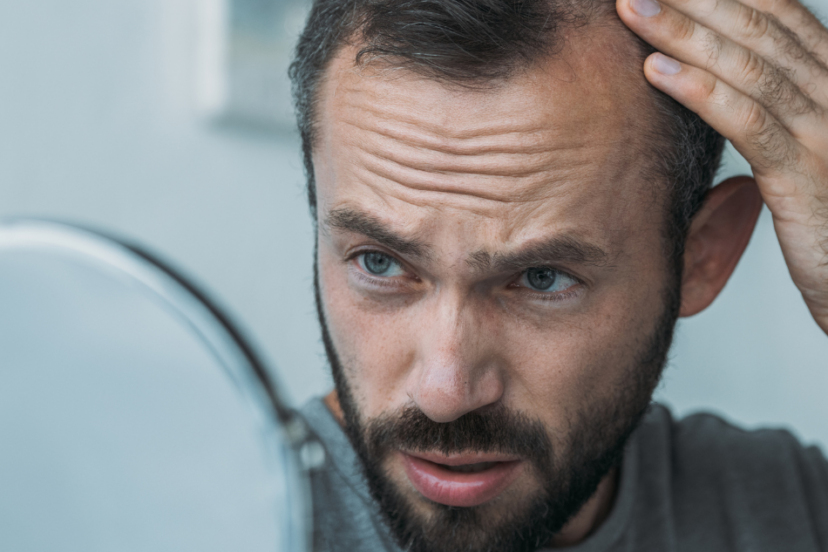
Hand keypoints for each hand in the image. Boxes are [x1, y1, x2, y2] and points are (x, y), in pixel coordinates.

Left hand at [617, 0, 827, 333]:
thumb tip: (722, 84)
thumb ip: (773, 113)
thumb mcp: (804, 153)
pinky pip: (748, 123)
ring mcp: (823, 133)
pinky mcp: (805, 177)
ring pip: (749, 68)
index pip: (778, 15)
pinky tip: (657, 71)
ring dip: (684, 32)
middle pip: (758, 29)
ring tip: (631, 9)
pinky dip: (700, 91)